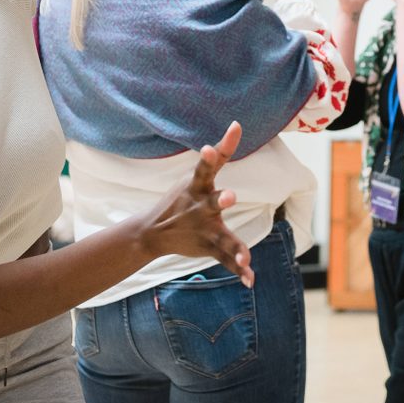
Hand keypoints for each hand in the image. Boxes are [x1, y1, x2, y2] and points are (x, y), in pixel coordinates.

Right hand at [140, 122, 253, 286]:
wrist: (153, 232)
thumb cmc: (183, 196)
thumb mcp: (196, 175)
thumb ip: (221, 153)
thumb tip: (238, 124)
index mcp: (197, 186)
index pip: (207, 166)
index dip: (213, 154)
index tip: (216, 143)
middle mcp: (201, 206)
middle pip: (212, 202)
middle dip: (221, 200)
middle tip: (230, 197)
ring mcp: (204, 229)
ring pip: (222, 237)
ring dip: (235, 247)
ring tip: (246, 258)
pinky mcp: (208, 247)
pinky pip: (225, 259)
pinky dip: (238, 269)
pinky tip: (250, 279)